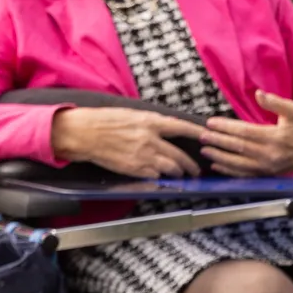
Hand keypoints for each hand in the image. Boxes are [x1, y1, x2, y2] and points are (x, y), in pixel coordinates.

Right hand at [50, 107, 207, 178]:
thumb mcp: (132, 114)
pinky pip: (154, 176)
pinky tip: (162, 178)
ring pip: (170, 168)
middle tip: (196, 169)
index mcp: (150, 122)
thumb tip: (169, 126)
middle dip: (191, 164)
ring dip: (178, 173)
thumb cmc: (105, 120)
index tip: (208, 136)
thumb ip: (152, 121)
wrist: (85, 133)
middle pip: (179, 155)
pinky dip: (160, 177)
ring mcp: (142, 156)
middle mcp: (149, 139)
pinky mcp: (133, 169)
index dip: (197, 133)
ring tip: (182, 175)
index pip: (181, 127)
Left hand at [199, 90, 292, 175]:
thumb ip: (275, 102)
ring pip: (238, 163)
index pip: (245, 131)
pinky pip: (244, 174)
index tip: (212, 122)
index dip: (227, 127)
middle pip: (239, 147)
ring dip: (220, 157)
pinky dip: (228, 171)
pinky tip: (216, 165)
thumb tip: (259, 94)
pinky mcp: (266, 175)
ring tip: (205, 150)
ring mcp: (267, 167)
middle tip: (202, 135)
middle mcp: (270, 154)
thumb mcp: (292, 110)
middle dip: (218, 141)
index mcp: (275, 137)